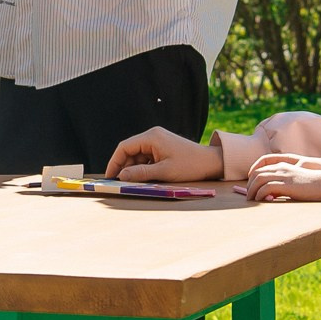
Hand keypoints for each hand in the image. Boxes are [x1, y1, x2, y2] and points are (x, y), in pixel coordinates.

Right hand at [108, 126, 222, 182]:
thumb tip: (121, 176)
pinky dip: (143, 168)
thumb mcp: (163, 172)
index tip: (109, 176)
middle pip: (130, 151)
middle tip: (120, 183)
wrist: (211, 162)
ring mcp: (158, 142)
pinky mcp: (162, 148)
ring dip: (134, 169)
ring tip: (133, 183)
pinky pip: (146, 158)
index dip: (114, 162)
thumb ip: (141, 174)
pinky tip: (144, 179)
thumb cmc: (190, 166)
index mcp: (151, 137)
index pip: (124, 147)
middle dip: (124, 167)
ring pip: (138, 156)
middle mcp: (153, 136)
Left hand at [245, 152, 320, 202]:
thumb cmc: (312, 185)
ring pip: (259, 179)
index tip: (250, 187)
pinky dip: (260, 194)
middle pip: (257, 173)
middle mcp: (281, 168)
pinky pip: (267, 187)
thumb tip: (271, 195)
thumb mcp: (294, 182)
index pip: (260, 168)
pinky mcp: (287, 184)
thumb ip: (282, 185)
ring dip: (252, 190)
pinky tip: (261, 200)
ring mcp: (284, 175)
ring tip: (251, 200)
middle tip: (248, 196)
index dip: (252, 177)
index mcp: (283, 166)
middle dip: (249, 185)